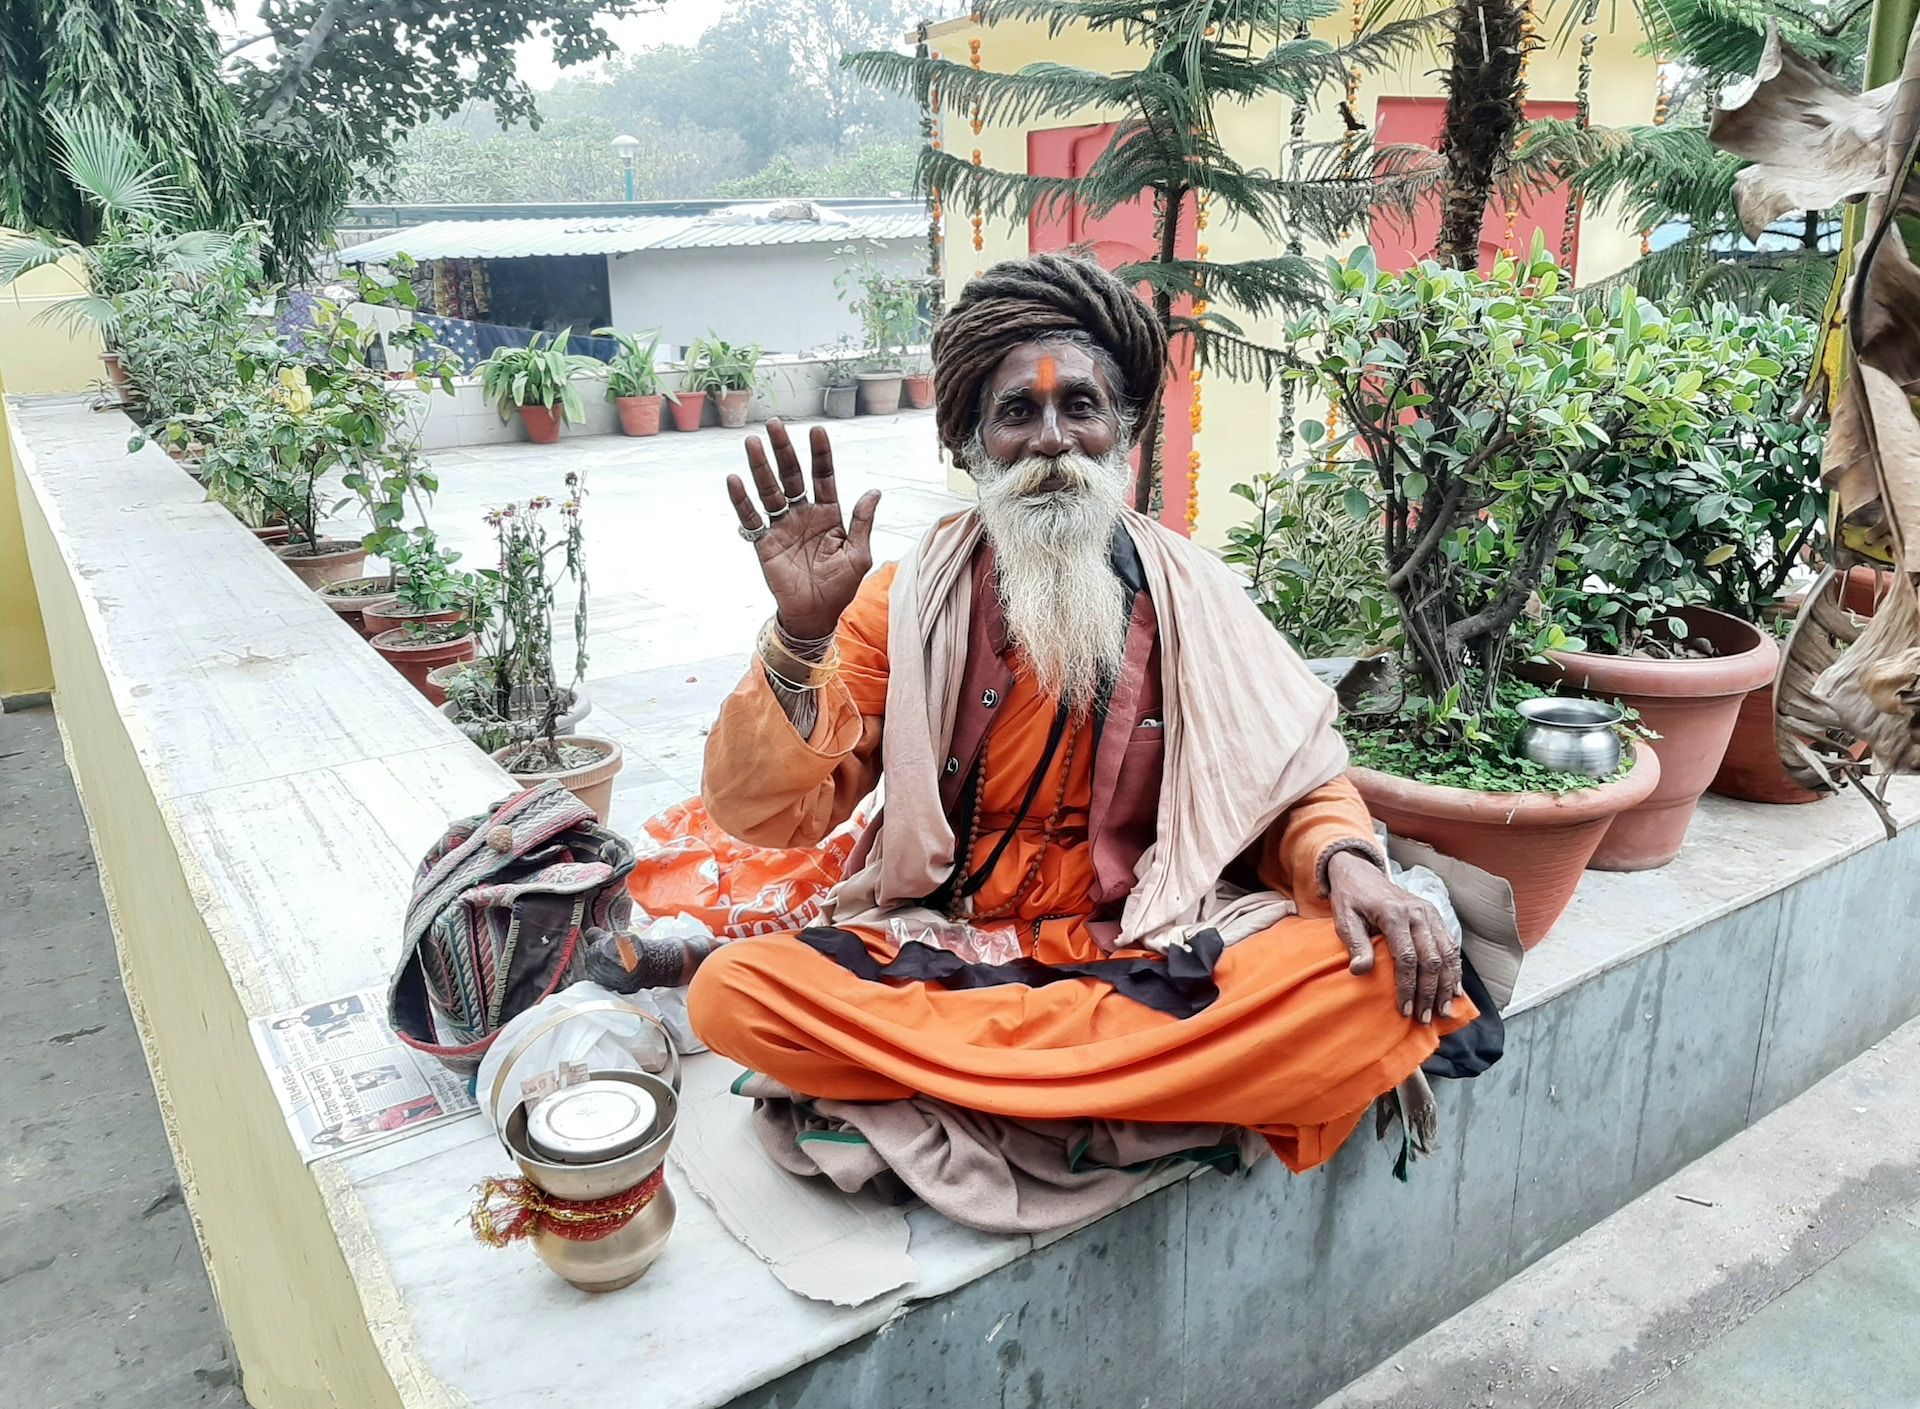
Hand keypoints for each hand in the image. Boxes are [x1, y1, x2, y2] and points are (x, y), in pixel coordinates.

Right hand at [726, 419, 880, 640]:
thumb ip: (862, 523)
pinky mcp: (764, 542)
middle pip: (792, 475)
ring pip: (770, 490)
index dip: (820, 455)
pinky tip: (735, 480)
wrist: (815, 616)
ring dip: (760, 467)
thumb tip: (874, 492)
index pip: (823, 477)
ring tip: (752, 443)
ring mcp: (782, 526)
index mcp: (828, 514)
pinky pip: (752, 517)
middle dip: (784, 450)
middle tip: (775, 424)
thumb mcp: (858, 555)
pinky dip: (742, 500)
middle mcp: (803, 514)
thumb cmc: (839, 587)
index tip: (817, 431)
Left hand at [1327, 849, 1463, 1024]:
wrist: (1360, 872)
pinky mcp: (1435, 916)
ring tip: (1444, 1011)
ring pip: (1446, 954)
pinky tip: (1455, 990)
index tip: (1405, 1010)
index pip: (1406, 958)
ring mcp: (1429, 913)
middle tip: (1425, 1018)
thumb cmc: (1351, 898)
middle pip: (1431, 959)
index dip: (1408, 987)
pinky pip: (1450, 945)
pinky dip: (1455, 969)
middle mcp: (1418, 913)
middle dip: (1429, 992)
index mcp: (1394, 913)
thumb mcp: (1344, 918)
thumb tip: (1361, 971)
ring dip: (1447, 986)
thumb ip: (1355, 943)